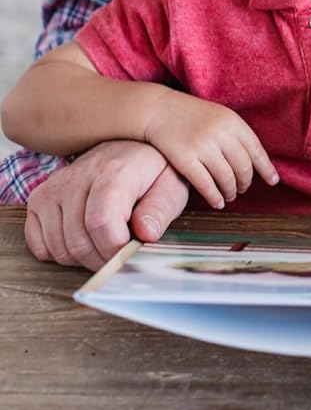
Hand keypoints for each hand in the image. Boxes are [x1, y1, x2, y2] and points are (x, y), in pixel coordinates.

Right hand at [24, 140, 189, 270]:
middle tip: (120, 253)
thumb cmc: (152, 172)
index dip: (116, 249)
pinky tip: (81, 239)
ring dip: (82, 259)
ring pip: (59, 247)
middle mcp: (78, 176)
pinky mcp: (40, 198)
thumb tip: (146, 234)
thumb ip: (160, 210)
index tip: (130, 250)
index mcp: (113, 171)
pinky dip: (59, 253)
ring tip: (103, 243)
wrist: (131, 150)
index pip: (101, 223)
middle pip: (78, 241)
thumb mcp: (171, 186)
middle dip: (102, 260)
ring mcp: (55, 187)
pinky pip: (39, 245)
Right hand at [141, 93, 278, 210]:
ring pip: (226, 179)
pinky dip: (214, 197)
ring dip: (230, 192)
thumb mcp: (220, 116)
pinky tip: (216, 202)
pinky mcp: (185, 159)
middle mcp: (220, 134)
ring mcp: (202, 147)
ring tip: (229, 195)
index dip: (266, 168)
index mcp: (232, 122)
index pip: (256, 150)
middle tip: (242, 189)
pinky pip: (206, 185)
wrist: (160, 110)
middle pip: (243, 168)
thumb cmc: (193, 116)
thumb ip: (236, 134)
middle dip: (245, 182)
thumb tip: (257, 160)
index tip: (273, 181)